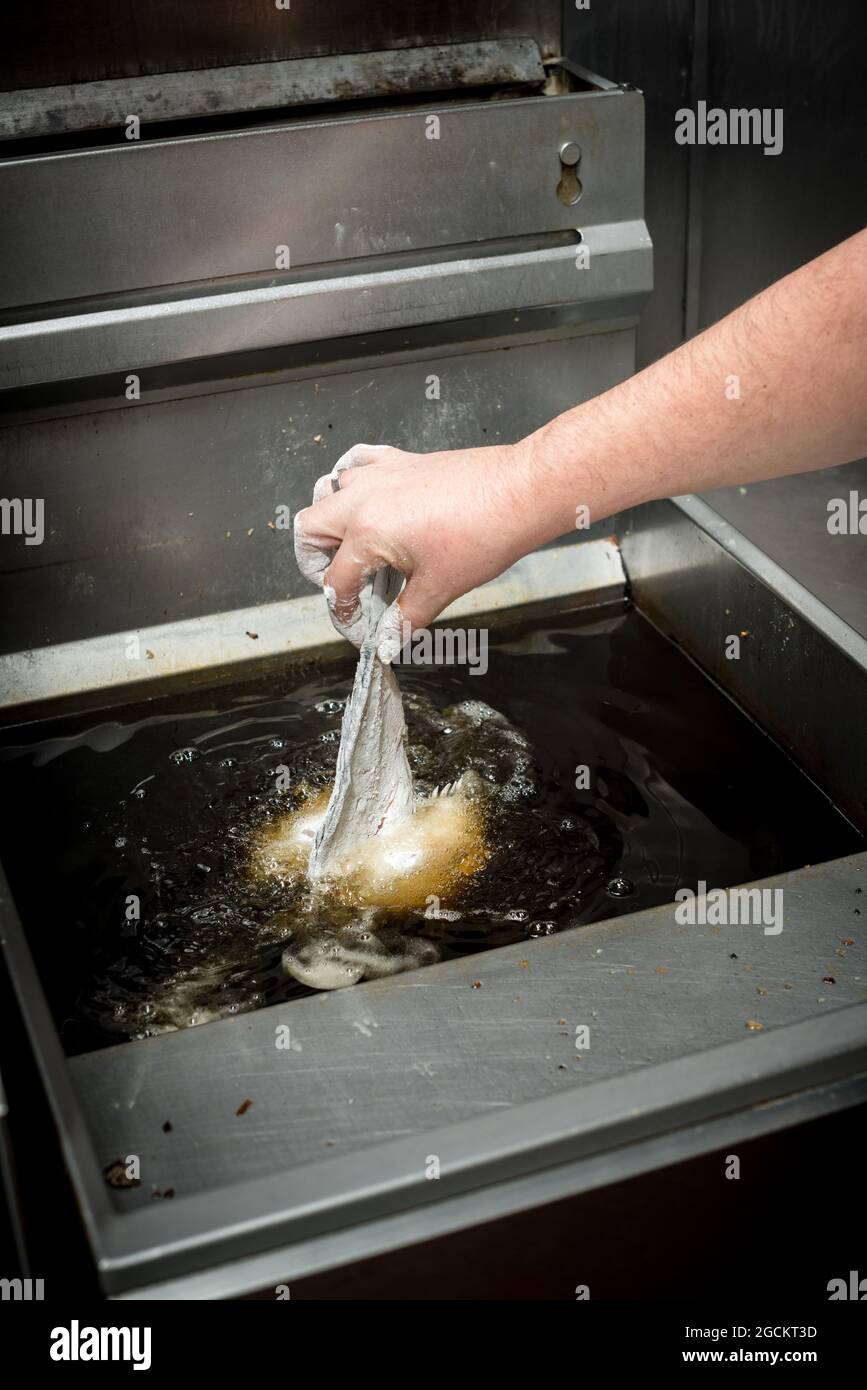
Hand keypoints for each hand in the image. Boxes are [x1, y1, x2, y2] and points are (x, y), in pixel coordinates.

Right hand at [294, 440, 539, 654]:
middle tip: (343, 587)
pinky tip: (366, 501)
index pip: (336, 582)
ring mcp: (380, 474)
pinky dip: (351, 482)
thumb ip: (406, 617)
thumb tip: (388, 640)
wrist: (521, 492)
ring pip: (328, 492)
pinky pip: (357, 463)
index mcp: (368, 531)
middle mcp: (364, 497)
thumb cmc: (486, 531)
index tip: (359, 627)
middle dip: (316, 564)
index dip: (344, 612)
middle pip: (309, 530)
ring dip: (332, 523)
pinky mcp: (399, 461)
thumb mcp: (440, 587)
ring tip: (355, 549)